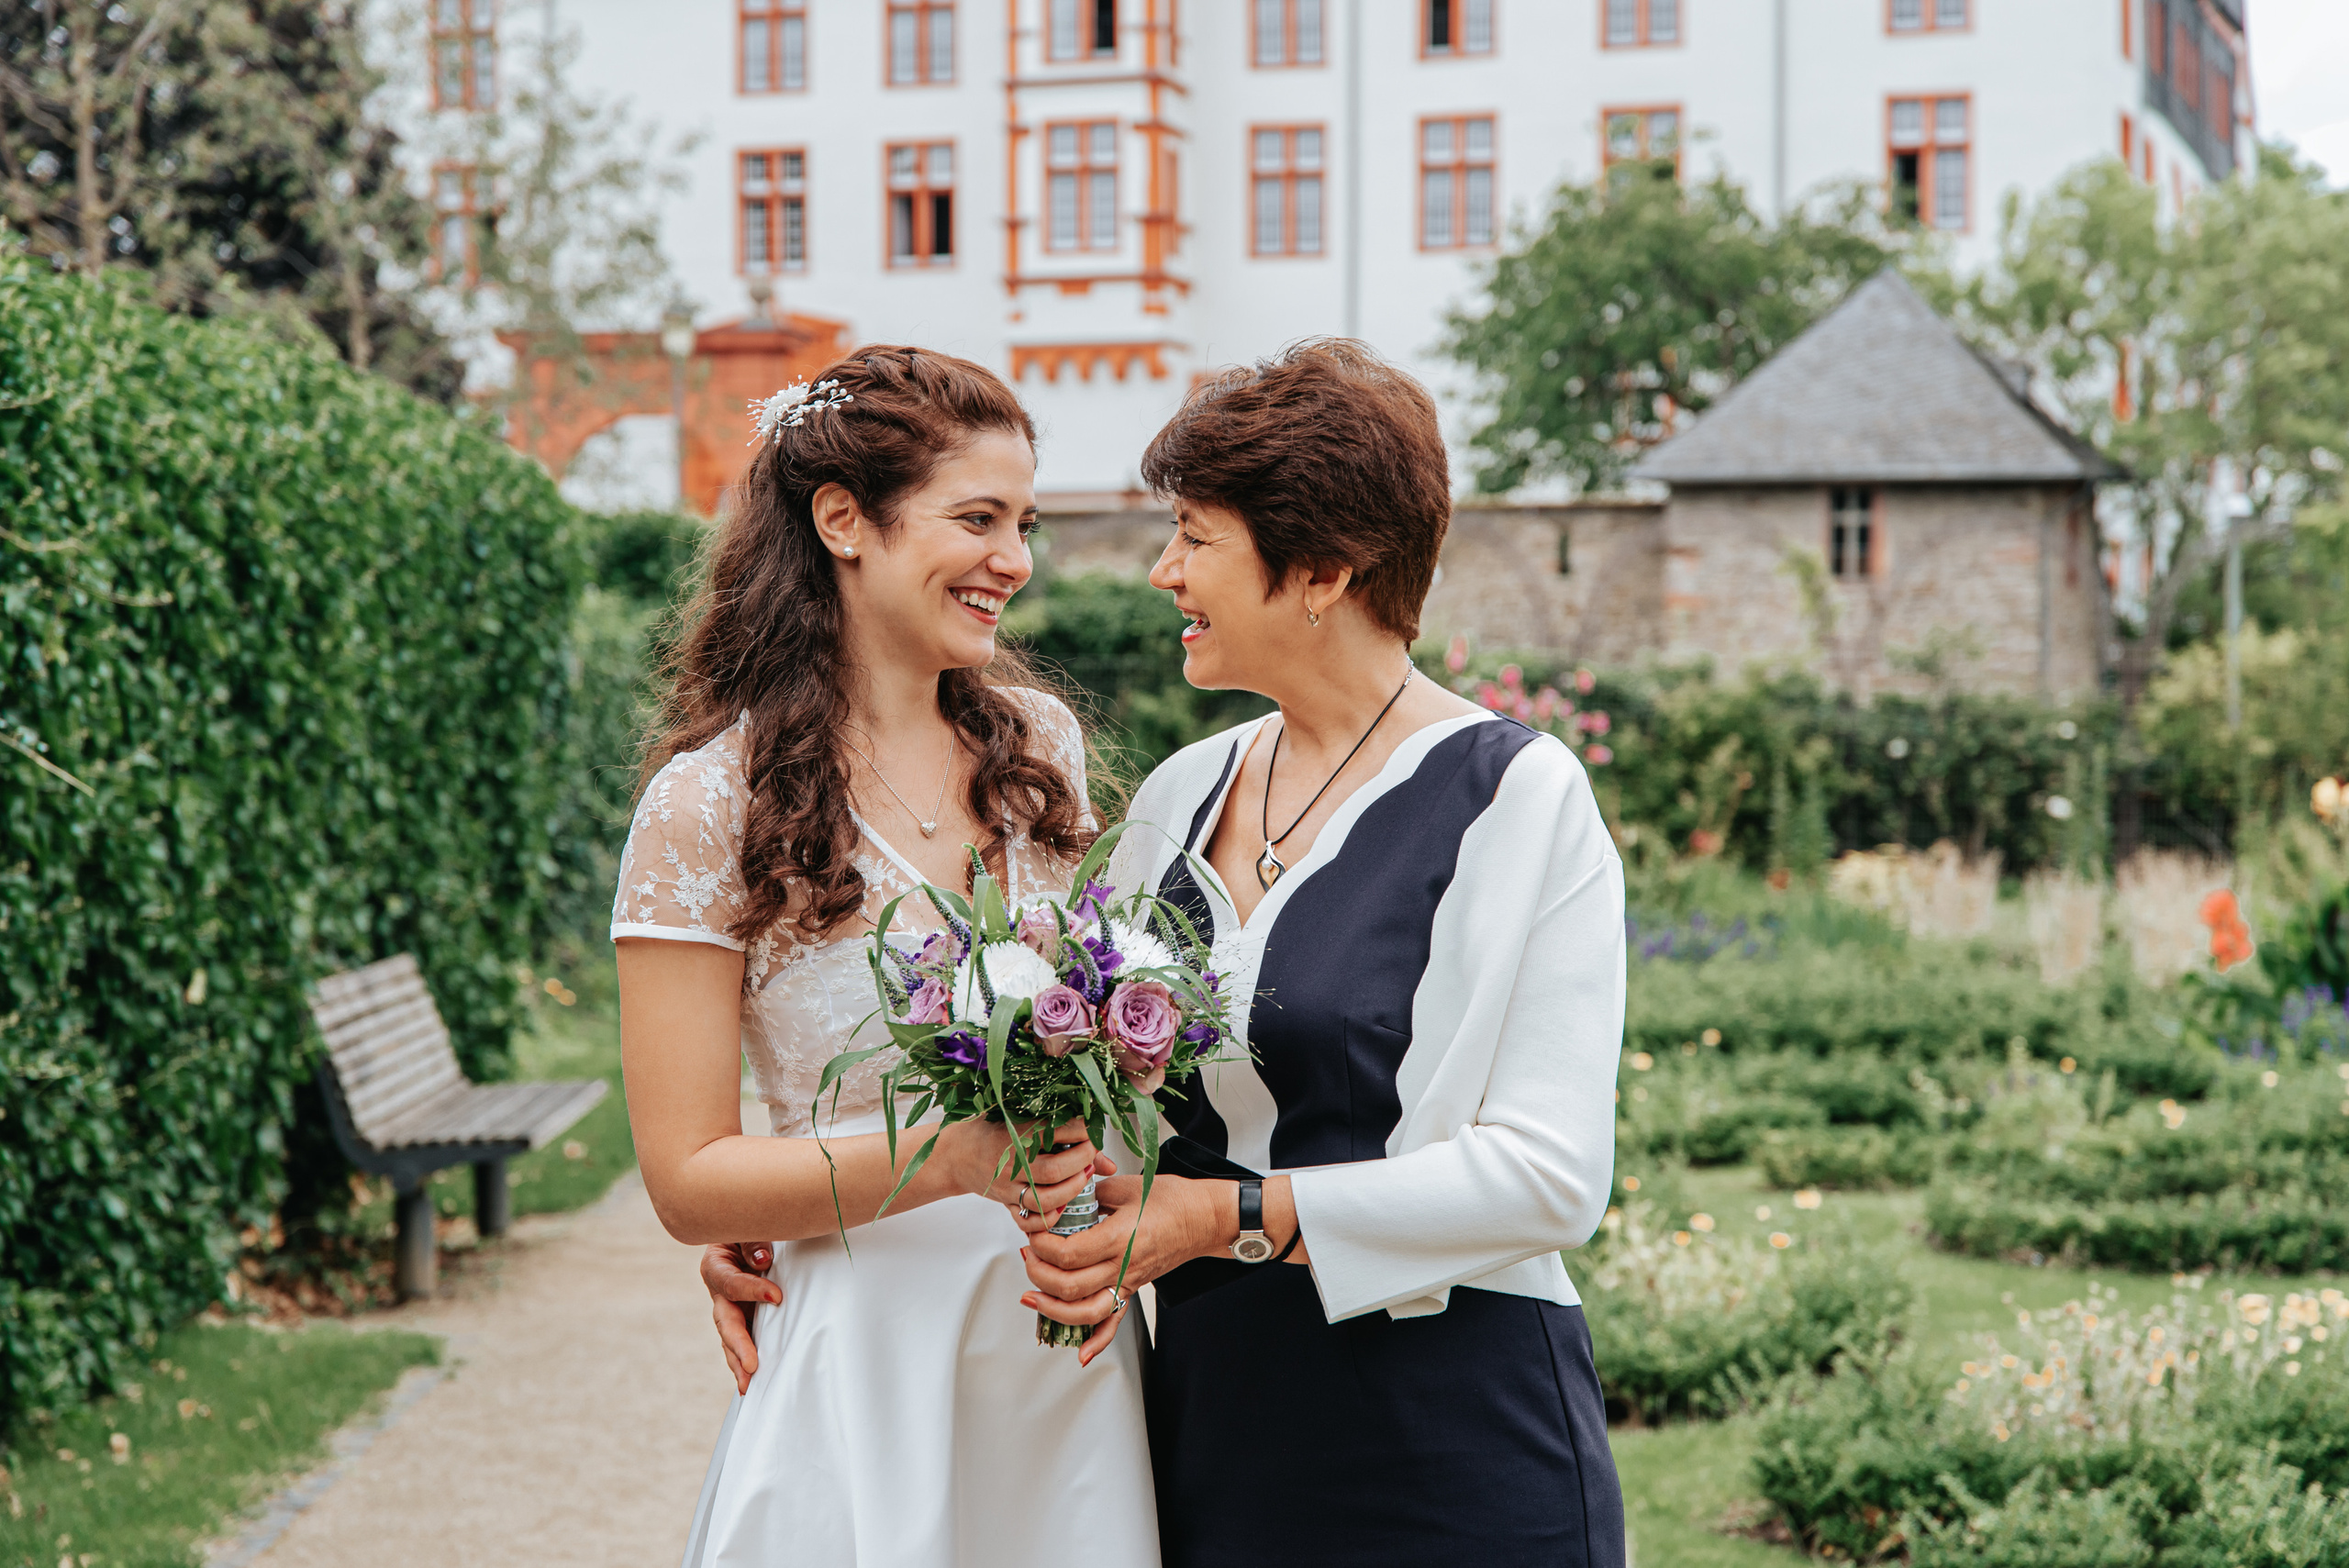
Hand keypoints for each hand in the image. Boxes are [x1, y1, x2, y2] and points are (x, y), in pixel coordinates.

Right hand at [702, 1241, 778, 1394]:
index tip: (777, 1297)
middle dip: (739, 1344)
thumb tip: (762, 1260)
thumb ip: (753, 1240)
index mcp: (716, 1266)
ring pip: (730, 1339)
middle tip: (753, 1364)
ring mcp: (730, 1309)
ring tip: (749, 1385)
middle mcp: (719, 1292)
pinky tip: (753, 1382)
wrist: (752, 1235)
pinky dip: (746, 1361)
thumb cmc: (752, 1228)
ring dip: (740, 1362)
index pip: (731, 1282)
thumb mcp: (748, 1227)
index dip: (751, 1290)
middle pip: (725, 1321)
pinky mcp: (744, 1319)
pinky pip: (742, 1342)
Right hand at [938, 1116, 1103, 1218]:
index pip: (1058, 1131)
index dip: (1082, 1131)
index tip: (1091, 1129)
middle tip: (1091, 1153)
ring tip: (1083, 1177)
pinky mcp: (1006, 1203)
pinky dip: (1050, 1218)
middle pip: (1055, 1169)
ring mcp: (1007, 1186)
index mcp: (1016, 1133)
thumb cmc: (994, 1133)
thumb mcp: (1023, 1124)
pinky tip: (1063, 1207)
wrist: (956, 1154)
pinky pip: (1029, 1220)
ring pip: (1045, 1197)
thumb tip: (1109, 1164)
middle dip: (1082, 1161)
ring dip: (1072, 1189)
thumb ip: (1065, 1139)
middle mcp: (1011, 1161)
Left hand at [1021, 1173, 1223, 1366]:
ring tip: (1031, 1297)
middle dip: (1038, 1275)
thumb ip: (1092, 1194)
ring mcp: (1129, 1282)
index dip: (1042, 1246)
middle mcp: (1123, 1266)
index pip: (1069, 1254)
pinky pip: (1115, 1322)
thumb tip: (1064, 1199)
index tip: (1033, 1233)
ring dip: (1053, 1309)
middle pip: (1070, 1286)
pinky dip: (1097, 1341)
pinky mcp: (1134, 1289)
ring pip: (1086, 1313)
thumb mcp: (1127, 1185)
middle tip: (1027, 1256)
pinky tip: (1080, 1353)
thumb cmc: (1172, 1199)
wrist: (1204, 1219)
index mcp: (1120, 1237)